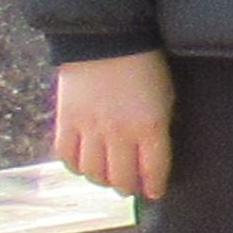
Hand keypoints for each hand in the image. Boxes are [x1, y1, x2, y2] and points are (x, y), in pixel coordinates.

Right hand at [49, 52, 169, 200]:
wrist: (107, 39)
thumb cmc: (146, 64)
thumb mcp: (165, 96)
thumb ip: (160, 126)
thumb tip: (155, 151)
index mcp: (150, 127)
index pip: (153, 169)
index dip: (154, 185)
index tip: (155, 193)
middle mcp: (118, 133)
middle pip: (120, 176)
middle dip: (128, 187)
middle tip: (130, 188)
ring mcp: (89, 128)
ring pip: (93, 171)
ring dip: (102, 180)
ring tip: (108, 179)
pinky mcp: (66, 120)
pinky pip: (67, 155)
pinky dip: (75, 166)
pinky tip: (84, 166)